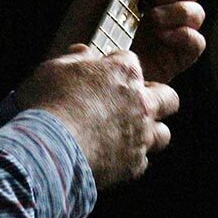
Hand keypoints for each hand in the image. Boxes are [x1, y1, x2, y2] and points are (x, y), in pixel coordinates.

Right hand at [16, 46, 179, 189]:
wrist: (50, 149)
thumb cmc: (49, 105)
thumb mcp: (54, 69)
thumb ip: (74, 58)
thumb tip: (83, 52)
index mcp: (124, 73)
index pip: (131, 61)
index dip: (116, 66)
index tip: (104, 73)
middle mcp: (141, 104)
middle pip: (167, 98)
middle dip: (156, 97)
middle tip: (137, 101)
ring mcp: (140, 136)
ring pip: (163, 134)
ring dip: (150, 132)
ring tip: (131, 133)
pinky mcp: (133, 165)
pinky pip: (142, 162)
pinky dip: (131, 159)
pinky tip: (114, 157)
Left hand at [50, 0, 205, 82]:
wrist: (76, 69)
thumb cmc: (80, 29)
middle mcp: (162, 10)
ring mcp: (169, 36)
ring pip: (197, 14)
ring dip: (179, 10)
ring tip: (151, 18)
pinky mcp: (173, 61)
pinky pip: (196, 43)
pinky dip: (185, 34)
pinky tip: (163, 35)